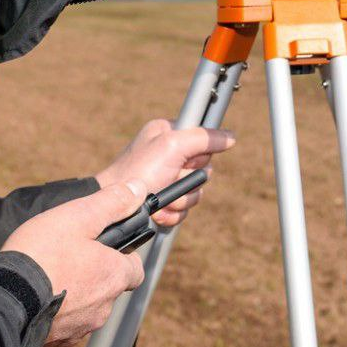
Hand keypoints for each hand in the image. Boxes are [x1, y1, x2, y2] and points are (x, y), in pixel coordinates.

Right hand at [2, 180, 147, 346]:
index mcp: (114, 277)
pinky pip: (63, 323)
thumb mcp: (79, 216)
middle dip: (95, 272)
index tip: (104, 245)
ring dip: (75, 292)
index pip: (135, 269)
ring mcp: (79, 328)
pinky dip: (55, 310)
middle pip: (109, 287)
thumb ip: (112, 202)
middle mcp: (102, 308)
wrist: (2, 301)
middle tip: (70, 255)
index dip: (123, 255)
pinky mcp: (55, 340)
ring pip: (86, 307)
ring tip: (49, 273)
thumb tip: (138, 189)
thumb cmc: (41, 255)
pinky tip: (36, 295)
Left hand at [95, 119, 235, 226]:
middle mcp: (168, 154)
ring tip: (161, 197)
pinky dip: (173, 213)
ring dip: (180, 199)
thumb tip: (230, 137)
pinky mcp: (164, 201)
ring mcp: (167, 179)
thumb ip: (204, 138)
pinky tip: (158, 211)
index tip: (188, 160)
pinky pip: (184, 209)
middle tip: (170, 178)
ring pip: (196, 191)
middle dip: (188, 180)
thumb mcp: (172, 146)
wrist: (116, 210)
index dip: (199, 153)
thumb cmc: (138, 172)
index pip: (203, 137)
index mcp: (167, 133)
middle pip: (203, 167)